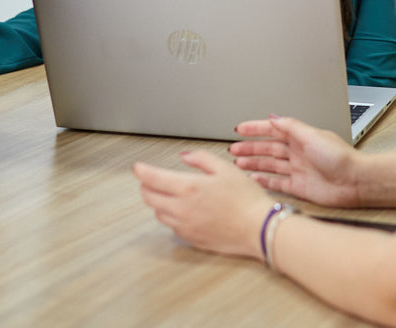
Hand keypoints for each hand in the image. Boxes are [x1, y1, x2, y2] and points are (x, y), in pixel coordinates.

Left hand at [134, 150, 272, 259]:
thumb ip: (201, 159)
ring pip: (158, 213)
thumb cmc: (246, 199)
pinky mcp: (191, 238)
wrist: (258, 228)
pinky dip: (171, 216)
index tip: (137, 167)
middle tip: (151, 179)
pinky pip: (172, 226)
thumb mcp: (226, 168)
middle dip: (146, 186)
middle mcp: (181, 209)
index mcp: (188, 188)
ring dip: (158, 202)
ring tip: (169, 194)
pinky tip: (183, 210)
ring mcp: (184, 226)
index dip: (141, 171)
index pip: (152, 178)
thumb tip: (184, 156)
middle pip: (149, 197)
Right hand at [229, 116, 361, 206]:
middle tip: (234, 149)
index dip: (256, 129)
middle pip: (268, 147)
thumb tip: (273, 117)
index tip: (240, 129)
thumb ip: (291, 127)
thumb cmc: (340, 158)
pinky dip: (264, 180)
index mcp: (301, 137)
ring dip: (254, 163)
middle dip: (250, 147)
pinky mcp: (299, 186)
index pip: (273, 130)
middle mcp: (298, 152)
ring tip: (238, 164)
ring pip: (270, 164)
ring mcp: (298, 169)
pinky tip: (254, 179)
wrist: (355, 182)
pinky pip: (277, 182)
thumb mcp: (313, 135)